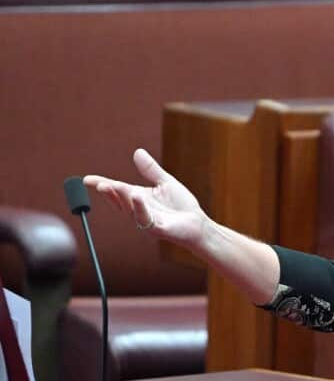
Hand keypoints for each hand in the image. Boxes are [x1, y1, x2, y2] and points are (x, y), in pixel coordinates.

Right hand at [83, 148, 208, 246]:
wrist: (198, 224)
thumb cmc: (181, 206)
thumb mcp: (165, 183)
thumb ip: (150, 169)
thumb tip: (137, 151)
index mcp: (138, 198)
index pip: (117, 190)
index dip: (102, 184)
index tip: (87, 179)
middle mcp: (138, 209)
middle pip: (119, 200)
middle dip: (109, 192)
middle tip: (100, 183)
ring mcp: (146, 220)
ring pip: (130, 209)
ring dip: (122, 197)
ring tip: (115, 185)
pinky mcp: (157, 229)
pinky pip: (146, 219)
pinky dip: (140, 208)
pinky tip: (137, 197)